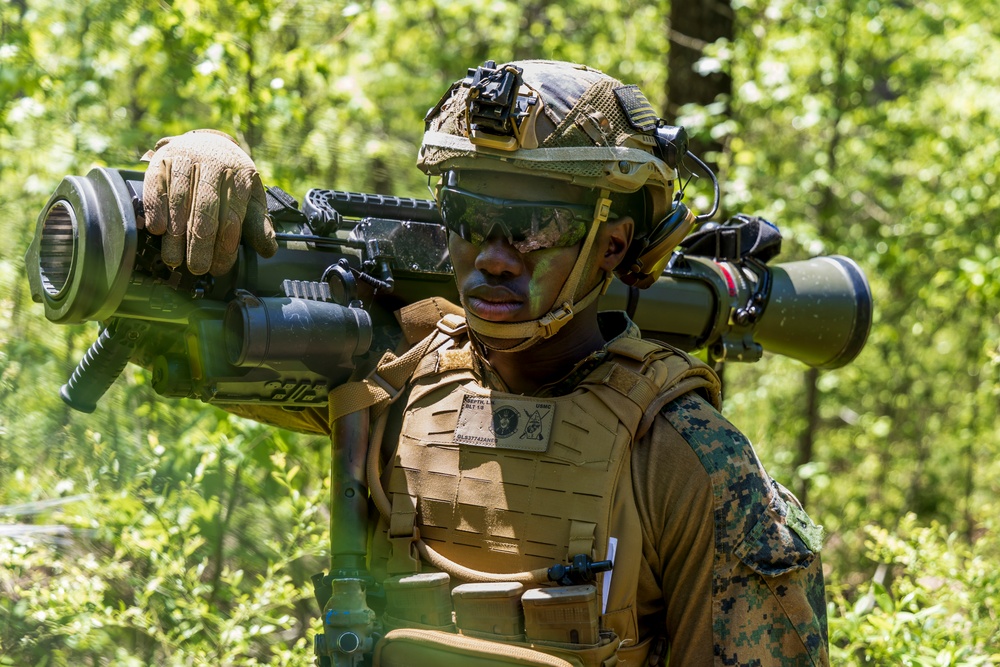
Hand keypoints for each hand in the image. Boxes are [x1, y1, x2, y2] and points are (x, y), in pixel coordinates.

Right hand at [141, 129, 277, 274]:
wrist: (208, 141)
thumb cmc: (231, 178)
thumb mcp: (250, 196)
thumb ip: (257, 223)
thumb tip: (268, 250)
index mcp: (240, 175)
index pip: (232, 216)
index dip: (226, 245)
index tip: (219, 267)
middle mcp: (214, 163)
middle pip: (205, 209)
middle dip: (201, 243)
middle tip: (197, 268)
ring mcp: (187, 159)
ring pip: (180, 199)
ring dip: (176, 233)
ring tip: (175, 259)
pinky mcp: (162, 158)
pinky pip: (156, 185)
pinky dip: (156, 208)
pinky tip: (157, 230)